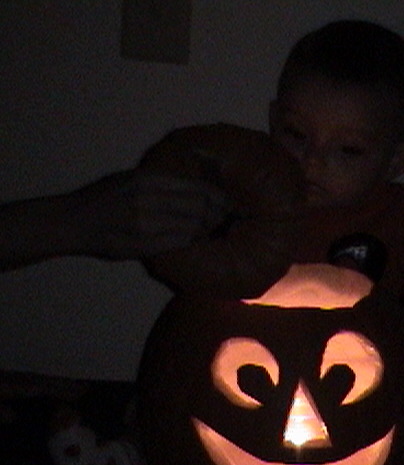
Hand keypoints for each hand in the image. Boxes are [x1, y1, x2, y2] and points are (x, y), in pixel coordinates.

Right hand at [66, 169, 227, 258]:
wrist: (73, 221)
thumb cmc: (104, 198)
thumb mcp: (132, 178)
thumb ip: (162, 183)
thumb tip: (197, 189)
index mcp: (148, 180)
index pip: (196, 188)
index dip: (218, 197)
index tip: (227, 201)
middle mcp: (149, 199)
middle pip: (200, 208)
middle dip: (219, 214)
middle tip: (227, 218)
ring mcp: (146, 223)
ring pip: (194, 226)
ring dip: (208, 229)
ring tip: (215, 229)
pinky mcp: (143, 244)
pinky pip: (180, 241)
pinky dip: (193, 239)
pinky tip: (196, 238)